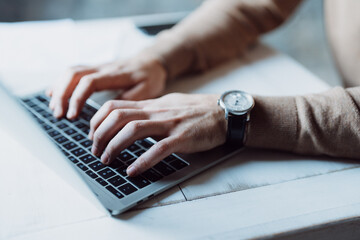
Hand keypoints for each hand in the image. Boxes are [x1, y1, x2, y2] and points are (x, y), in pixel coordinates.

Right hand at [47, 54, 166, 118]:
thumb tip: (111, 113)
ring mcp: (98, 66)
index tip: (72, 116)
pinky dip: (62, 82)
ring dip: (59, 89)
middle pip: (74, 74)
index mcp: (116, 74)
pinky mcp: (96, 69)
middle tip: (58, 114)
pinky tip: (54, 93)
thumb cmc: (150, 77)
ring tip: (55, 109)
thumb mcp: (148, 90)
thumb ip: (130, 99)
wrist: (151, 61)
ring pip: (71, 71)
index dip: (78, 98)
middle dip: (62, 94)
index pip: (89, 82)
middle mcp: (103, 67)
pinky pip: (74, 72)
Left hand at [89, 93, 226, 176]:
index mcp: (152, 104)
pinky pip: (159, 149)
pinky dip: (143, 161)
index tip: (92, 135)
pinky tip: (133, 171)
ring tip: (107, 160)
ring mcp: (169, 123)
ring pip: (133, 130)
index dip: (97, 120)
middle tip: (96, 151)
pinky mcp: (182, 137)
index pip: (115, 106)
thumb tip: (129, 120)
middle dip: (100, 135)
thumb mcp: (168, 104)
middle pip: (118, 117)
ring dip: (115, 147)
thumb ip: (149, 111)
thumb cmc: (196, 111)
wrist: (224, 113)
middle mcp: (157, 111)